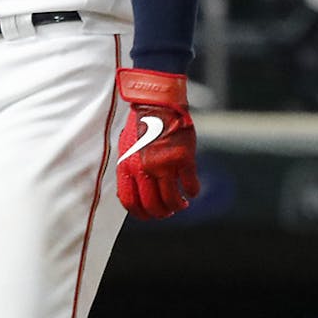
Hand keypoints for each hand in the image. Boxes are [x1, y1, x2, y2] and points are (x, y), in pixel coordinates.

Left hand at [116, 69, 198, 219]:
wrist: (157, 102)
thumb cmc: (141, 124)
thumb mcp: (126, 147)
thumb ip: (129, 170)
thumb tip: (131, 194)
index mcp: (127, 166)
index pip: (130, 203)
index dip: (140, 214)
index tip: (149, 215)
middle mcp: (144, 169)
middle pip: (153, 207)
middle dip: (161, 213)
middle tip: (168, 210)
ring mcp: (164, 165)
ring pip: (172, 202)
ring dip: (178, 206)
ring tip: (181, 203)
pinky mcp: (184, 160)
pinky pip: (191, 188)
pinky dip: (192, 193)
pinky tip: (191, 190)